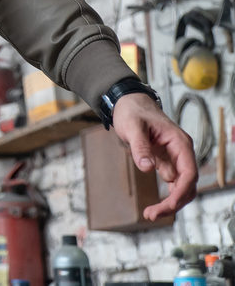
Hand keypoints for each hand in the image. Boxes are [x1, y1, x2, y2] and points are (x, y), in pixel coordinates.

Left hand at [112, 92, 197, 218]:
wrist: (129, 103)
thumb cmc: (132, 112)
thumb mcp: (132, 127)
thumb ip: (140, 147)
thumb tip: (147, 168)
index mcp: (180, 143)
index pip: (189, 173)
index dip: (181, 192)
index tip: (168, 205)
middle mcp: (182, 152)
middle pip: (188, 184)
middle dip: (174, 202)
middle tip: (152, 214)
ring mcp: (176, 158)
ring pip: (182, 186)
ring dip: (171, 202)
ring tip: (150, 213)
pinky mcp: (167, 161)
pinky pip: (173, 182)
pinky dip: (167, 195)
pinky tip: (157, 206)